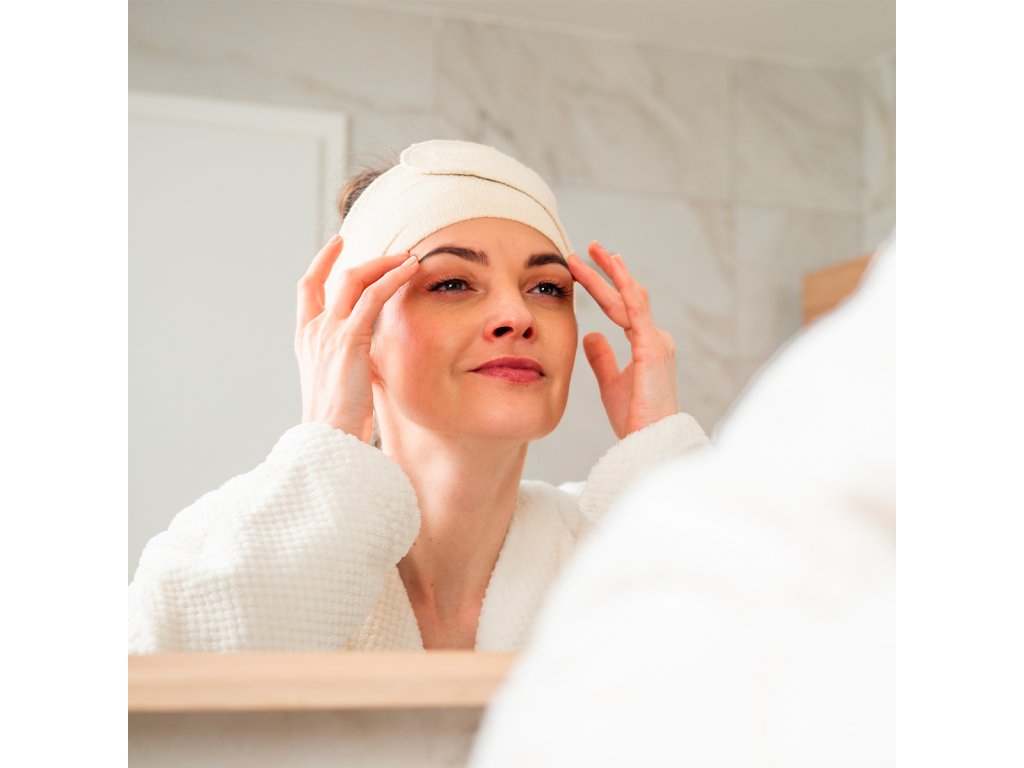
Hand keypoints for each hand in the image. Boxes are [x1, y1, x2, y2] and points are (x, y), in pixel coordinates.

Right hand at [295, 235, 418, 441]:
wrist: (328, 436)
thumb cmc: (337, 420)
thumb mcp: (339, 383)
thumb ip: (348, 361)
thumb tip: (367, 358)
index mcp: (306, 339)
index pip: (307, 288)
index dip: (322, 262)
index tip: (337, 244)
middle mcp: (314, 330)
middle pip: (336, 278)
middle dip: (367, 260)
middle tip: (394, 252)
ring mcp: (329, 332)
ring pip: (356, 280)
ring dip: (385, 265)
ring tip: (409, 258)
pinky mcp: (349, 339)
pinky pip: (373, 297)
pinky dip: (392, 278)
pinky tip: (410, 270)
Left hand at [568, 241, 678, 438]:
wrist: (649, 441)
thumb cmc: (634, 417)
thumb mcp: (611, 382)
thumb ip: (602, 358)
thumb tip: (591, 335)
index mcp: (647, 345)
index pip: (623, 307)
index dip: (605, 287)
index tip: (587, 268)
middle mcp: (655, 338)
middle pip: (627, 296)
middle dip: (607, 271)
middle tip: (588, 248)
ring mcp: (656, 340)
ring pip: (631, 297)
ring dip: (610, 272)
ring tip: (592, 251)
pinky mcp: (652, 347)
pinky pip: (637, 309)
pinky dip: (624, 286)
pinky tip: (613, 268)